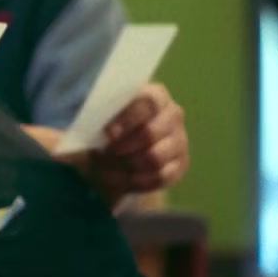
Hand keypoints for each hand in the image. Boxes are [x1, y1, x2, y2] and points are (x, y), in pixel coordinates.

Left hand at [84, 83, 188, 204]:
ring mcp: (180, 140)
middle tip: (106, 152)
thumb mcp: (98, 115)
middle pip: (151, 133)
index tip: (108, 133)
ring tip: (109, 167)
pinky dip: (137, 181)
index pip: (147, 103)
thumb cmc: (106, 124)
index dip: (127, 119)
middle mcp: (172, 114)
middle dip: (124, 146)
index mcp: (154, 95)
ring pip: (155, 158)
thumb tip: (97, 131)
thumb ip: (97, 116)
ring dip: (127, 166)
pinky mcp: (180, 164)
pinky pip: (160, 177)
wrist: (117, 148)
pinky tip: (122, 178)